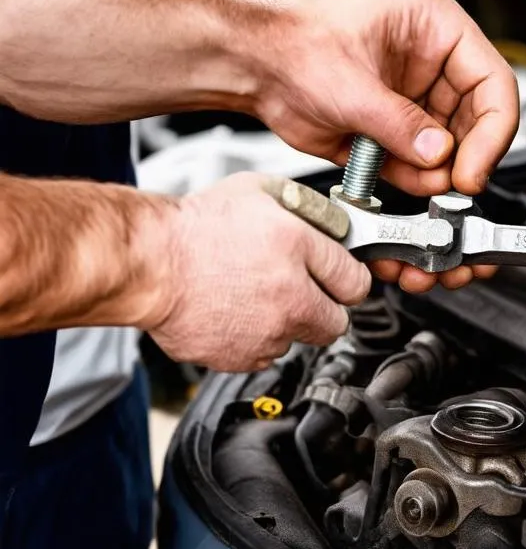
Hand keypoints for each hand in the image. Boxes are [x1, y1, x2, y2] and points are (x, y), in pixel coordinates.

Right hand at [143, 172, 370, 370]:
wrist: (146, 262)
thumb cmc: (195, 226)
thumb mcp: (261, 191)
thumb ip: (308, 210)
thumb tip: (335, 227)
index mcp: (298, 249)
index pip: (356, 282)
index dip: (348, 279)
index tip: (341, 280)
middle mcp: (289, 296)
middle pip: (337, 322)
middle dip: (325, 308)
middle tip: (304, 292)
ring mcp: (267, 333)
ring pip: (298, 340)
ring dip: (286, 323)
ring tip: (254, 296)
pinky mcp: (242, 358)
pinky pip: (263, 354)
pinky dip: (255, 339)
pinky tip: (235, 312)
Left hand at [255, 0, 519, 292]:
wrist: (251, 68)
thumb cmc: (288, 46)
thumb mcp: (349, 86)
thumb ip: (398, 125)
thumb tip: (438, 156)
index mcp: (431, 21)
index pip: (492, 78)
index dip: (494, 128)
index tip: (475, 167)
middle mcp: (431, 55)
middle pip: (479, 115)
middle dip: (469, 155)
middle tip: (459, 185)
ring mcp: (416, 92)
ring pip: (454, 142)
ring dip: (443, 170)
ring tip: (430, 186)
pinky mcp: (399, 124)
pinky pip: (424, 159)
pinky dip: (420, 177)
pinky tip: (411, 182)